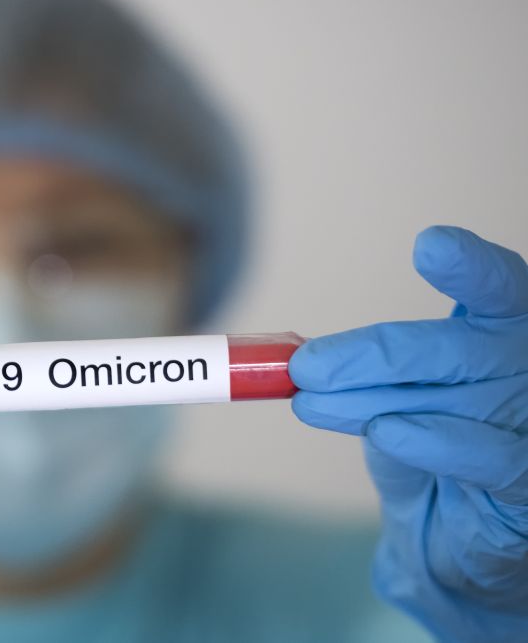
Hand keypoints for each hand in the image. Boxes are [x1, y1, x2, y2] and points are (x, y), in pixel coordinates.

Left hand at [289, 226, 527, 642]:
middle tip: (305, 367)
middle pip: (462, 346)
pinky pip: (495, 459)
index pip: (499, 291)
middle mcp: (527, 373)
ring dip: (377, 395)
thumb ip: (365, 394)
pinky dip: (438, 442)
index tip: (430, 245)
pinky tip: (389, 431)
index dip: (470, 269)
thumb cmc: (438, 475)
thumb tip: (304, 369)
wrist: (475, 565)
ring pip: (465, 393)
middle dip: (374, 353)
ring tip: (313, 399)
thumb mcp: (394, 424)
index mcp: (501, 342)